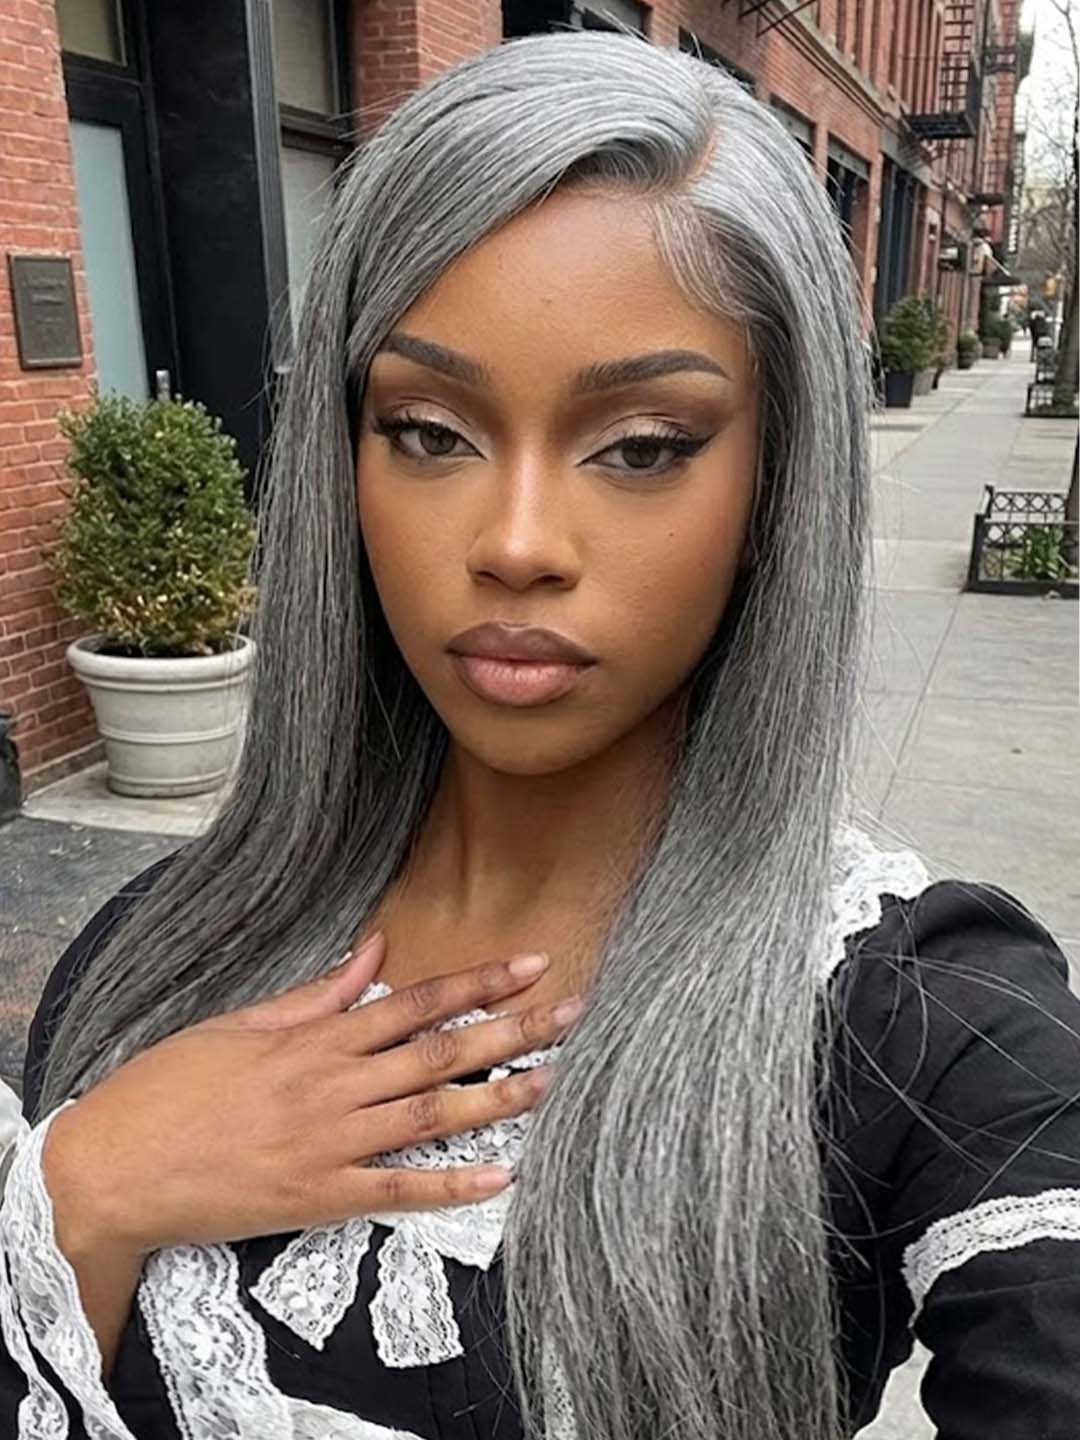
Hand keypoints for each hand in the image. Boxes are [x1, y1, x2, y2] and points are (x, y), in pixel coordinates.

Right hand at [43, 933, 579, 1258]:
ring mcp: (328, 1145)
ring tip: (553, 1079)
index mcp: (314, 1038)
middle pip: (439, 1054)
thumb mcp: (240, 1023)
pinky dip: (450, 1185)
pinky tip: (500, 1177)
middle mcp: (332, 1087)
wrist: (116, 1167)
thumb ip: (317, 993)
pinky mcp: (319, 1198)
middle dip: (512, 1030)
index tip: (529, 964)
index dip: (478, 982)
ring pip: (431, 1117)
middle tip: (571, 1012)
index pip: (414, 1001)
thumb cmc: (171, 1086)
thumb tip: (374, 948)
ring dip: (498, 1099)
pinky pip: (398, 1191)